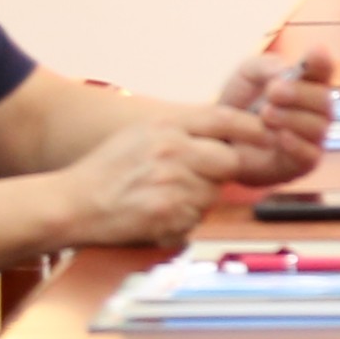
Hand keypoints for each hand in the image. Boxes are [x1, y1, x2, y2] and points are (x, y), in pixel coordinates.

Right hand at [60, 109, 275, 246]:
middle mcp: (173, 150)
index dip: (253, 127)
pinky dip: (182, 220)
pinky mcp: (170, 214)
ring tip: (162, 197)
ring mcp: (173, 183)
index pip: (225, 119)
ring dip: (198, 199)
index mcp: (166, 125)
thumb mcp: (141, 132)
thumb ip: (182, 129)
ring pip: (213, 194)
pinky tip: (155, 213)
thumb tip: (225, 132)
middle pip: (229, 160)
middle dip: (220, 172)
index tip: (267, 135)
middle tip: (193, 178)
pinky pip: (196, 218)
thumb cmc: (106, 170)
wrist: (72, 203)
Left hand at [219, 48, 333, 183]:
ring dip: (292, 119)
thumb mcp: (247, 74)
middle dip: (300, 94)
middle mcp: (316, 110)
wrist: (219, 139)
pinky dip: (296, 145)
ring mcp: (312, 138)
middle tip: (273, 91)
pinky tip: (279, 137)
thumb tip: (287, 72)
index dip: (323, 62)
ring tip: (265, 115)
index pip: (324, 70)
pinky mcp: (303, 163)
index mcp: (307, 83)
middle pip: (325, 100)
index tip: (314, 54)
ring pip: (318, 127)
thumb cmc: (240, 102)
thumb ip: (267, 66)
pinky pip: (310, 155)